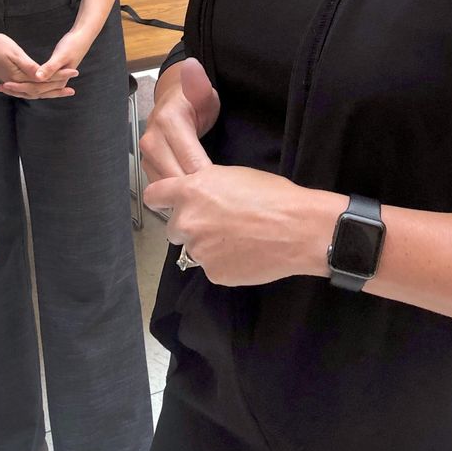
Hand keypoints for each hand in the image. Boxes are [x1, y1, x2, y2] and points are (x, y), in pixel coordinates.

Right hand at [0, 30, 77, 99]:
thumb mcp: (14, 53)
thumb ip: (28, 66)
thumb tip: (41, 76)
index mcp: (19, 77)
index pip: (44, 80)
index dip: (60, 76)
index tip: (75, 72)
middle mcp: (16, 83)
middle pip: (40, 91)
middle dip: (56, 90)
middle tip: (71, 91)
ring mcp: (11, 82)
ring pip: (33, 92)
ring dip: (47, 92)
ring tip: (60, 92)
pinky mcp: (9, 79)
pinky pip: (25, 89)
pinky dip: (35, 90)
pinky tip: (40, 89)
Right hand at [139, 58, 219, 187]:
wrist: (175, 102)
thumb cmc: (194, 99)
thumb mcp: (202, 90)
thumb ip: (198, 82)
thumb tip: (191, 67)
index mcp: (167, 121)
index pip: (189, 160)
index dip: (207, 176)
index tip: (224, 184)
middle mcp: (151, 139)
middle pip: (176, 177)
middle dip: (196, 190)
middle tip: (218, 196)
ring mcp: (146, 154)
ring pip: (166, 186)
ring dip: (185, 194)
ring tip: (207, 198)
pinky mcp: (146, 165)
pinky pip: (161, 188)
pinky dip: (177, 194)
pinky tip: (193, 194)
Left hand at [144, 164, 340, 286]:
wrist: (298, 229)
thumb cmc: (272, 195)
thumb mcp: (232, 176)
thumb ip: (206, 188)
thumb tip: (201, 198)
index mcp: (190, 191)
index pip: (153, 196)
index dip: (161, 200)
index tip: (166, 203)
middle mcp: (187, 221)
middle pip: (173, 228)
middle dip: (190, 227)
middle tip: (218, 224)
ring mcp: (199, 250)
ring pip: (194, 249)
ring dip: (208, 246)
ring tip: (239, 240)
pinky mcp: (213, 274)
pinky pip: (212, 268)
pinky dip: (225, 263)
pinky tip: (247, 254)